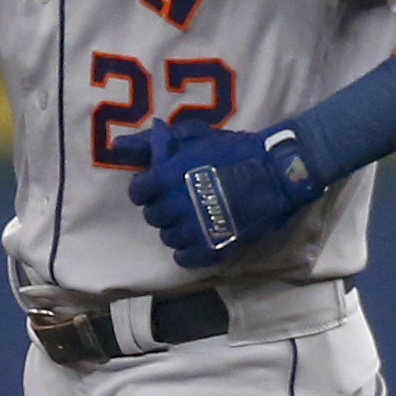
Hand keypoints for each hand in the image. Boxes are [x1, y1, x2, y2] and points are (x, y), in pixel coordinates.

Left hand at [117, 119, 313, 267]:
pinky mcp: (211, 250)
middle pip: (153, 215)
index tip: (162, 184)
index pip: (138, 192)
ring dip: (178, 227)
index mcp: (166, 177)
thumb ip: (156, 143)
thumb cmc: (235, 150)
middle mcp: (174, 206)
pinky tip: (202, 236)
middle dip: (164, 206)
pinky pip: (183, 258)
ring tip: (196, 216)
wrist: (277, 173)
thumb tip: (119, 146)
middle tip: (184, 198)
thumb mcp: (194, 137)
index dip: (148, 187)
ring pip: (168, 237)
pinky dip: (189, 249)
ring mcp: (193, 231)